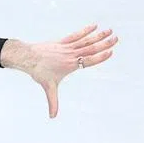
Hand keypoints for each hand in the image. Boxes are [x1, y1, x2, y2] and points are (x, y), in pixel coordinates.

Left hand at [3, 25, 117, 117]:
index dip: (100, 57)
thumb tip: (52, 116)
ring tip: (110, 31)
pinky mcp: (62, 42)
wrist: (27, 58)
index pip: (89, 61)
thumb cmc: (39, 72)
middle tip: (116, 39)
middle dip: (104, 44)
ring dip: (98, 35)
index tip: (111, 52)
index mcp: (70, 65)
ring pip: (85, 40)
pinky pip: (76, 35)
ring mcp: (67, 47)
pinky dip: (85, 30)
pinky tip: (94, 26)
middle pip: (90, 49)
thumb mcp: (48, 87)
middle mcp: (70, 55)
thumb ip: (53, 101)